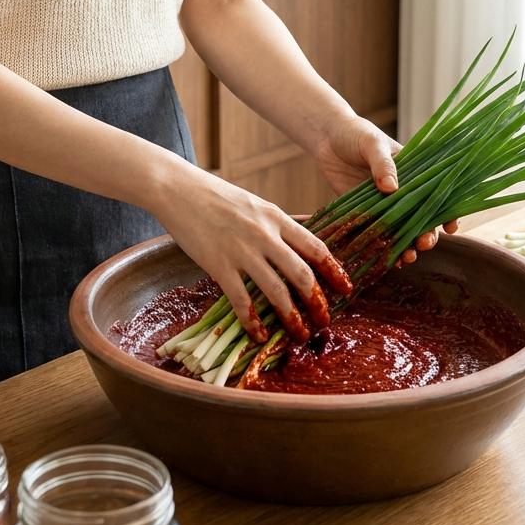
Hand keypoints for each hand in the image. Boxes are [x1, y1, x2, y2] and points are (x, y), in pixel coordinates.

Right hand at [152, 165, 352, 344]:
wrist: (178, 189)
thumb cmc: (214, 195)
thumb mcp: (254, 204)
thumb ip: (274, 224)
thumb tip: (294, 246)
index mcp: (276, 217)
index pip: (315, 247)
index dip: (334, 271)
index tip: (346, 288)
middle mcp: (265, 235)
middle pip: (302, 274)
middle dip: (317, 302)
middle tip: (324, 320)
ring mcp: (242, 251)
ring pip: (277, 291)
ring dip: (292, 317)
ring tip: (299, 334)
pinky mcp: (219, 265)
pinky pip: (242, 300)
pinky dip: (253, 322)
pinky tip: (259, 334)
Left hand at [313, 114, 457, 263]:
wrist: (326, 136)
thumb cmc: (355, 133)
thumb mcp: (372, 143)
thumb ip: (382, 164)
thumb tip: (391, 188)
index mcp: (413, 172)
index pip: (436, 194)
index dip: (446, 212)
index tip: (450, 226)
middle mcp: (402, 191)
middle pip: (421, 218)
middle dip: (426, 234)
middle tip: (423, 244)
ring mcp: (383, 203)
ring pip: (400, 230)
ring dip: (407, 246)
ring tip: (407, 258)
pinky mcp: (363, 211)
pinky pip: (376, 232)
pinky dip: (383, 247)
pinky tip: (388, 260)